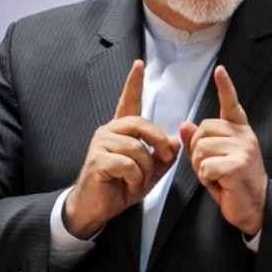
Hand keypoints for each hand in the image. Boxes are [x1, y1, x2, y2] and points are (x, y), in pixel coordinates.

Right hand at [64, 60, 180, 238]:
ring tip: (137, 181)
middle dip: (159, 142)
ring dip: (145, 170)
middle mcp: (109, 131)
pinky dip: (135, 178)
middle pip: (142, 124)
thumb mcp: (149, 173)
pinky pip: (128, 164)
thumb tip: (176, 141)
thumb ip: (163, 157)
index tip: (139, 64)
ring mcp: (101, 144)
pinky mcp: (97, 160)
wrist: (96, 208)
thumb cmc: (120, 186)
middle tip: (164, 158)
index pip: (128, 101)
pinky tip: (128, 185)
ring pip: (137, 148)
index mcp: (121, 130)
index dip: (134, 83)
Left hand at [179, 66, 267, 235]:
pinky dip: (206, 178)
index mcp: (240, 130)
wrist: (255, 206)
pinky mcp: (237, 165)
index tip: (220, 70)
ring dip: (201, 167)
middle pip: (202, 130)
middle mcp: (243, 135)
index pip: (231, 104)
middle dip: (198, 151)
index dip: (225, 86)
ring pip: (200, 148)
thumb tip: (184, 124)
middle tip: (212, 166)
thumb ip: (199, 141)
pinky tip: (220, 183)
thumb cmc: (233, 182)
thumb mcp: (214, 159)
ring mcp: (242, 149)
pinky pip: (205, 166)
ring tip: (217, 175)